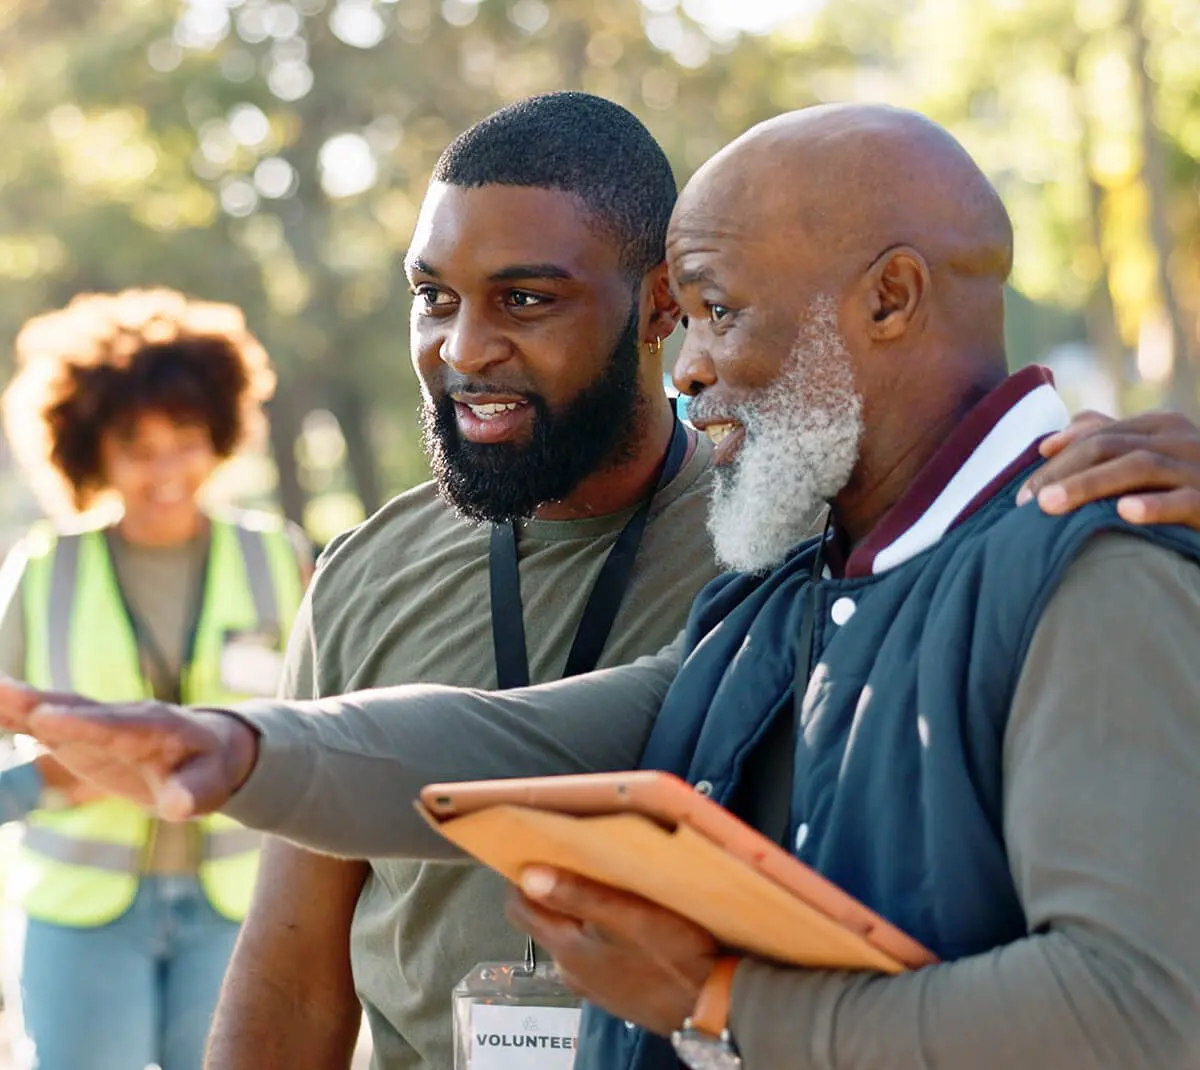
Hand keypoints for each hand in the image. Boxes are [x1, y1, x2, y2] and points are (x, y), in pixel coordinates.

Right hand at [0, 678, 258, 818]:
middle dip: (40, 703)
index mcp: (155, 727)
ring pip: (55, 709)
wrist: (203, 751)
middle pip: (79, 709)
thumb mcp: (209, 786)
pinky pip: (42, 722)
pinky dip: (14, 715)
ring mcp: (96, 723)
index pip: (116, 727)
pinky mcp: (77, 733)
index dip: (82, 724)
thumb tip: (179, 807)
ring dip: (19, 702)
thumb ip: (193, 793)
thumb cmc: (206, 769)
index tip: (45, 720)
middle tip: (1, 692)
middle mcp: (121, 717)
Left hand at [505, 866, 718, 1036]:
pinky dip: (597, 932)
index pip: (518, 908)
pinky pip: (592, 952)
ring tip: (603, 884)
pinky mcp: (612, 990)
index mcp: (566, 948)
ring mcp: (591, 983)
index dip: (519, 876)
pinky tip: (624, 920)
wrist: (710, 1006)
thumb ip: (578, 895)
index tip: (535, 849)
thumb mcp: (628, 915)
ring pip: (568, 936)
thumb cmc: (672, 954)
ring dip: (576, 910)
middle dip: (549, 889)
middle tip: (573, 858)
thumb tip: (528, 875)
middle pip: (542, 920)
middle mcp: (569, 968)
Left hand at [1017, 410, 1199, 526]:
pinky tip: (1123, 513)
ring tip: (1051, 506)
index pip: (1097, 436)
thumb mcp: (1149, 459)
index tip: (1021, 491)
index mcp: (1160, 426)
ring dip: (1090, 486)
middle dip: (1062, 473)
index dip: (1056, 459)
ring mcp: (1199, 468)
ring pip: (1138, 467)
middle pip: (1109, 447)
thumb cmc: (1186, 487)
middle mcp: (1180, 439)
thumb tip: (1051, 442)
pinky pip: (1184, 501)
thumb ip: (1106, 440)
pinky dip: (1154, 505)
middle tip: (1025, 502)